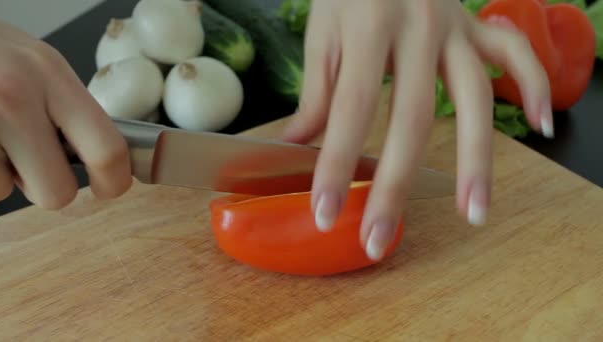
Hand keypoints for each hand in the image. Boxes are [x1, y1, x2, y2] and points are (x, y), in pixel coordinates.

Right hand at [0, 21, 131, 208]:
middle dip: (49, 185)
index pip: (107, 150)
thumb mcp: (41, 66)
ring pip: (7, 192)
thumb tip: (108, 159)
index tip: (108, 185)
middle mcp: (15, 96)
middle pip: (57, 191)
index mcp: (51, 75)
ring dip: (3, 176)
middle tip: (34, 161)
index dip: (113, 181)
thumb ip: (73, 109)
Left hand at [281, 0, 551, 259]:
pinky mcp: (480, 25)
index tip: (327, 212)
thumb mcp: (324, 31)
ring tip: (472, 213)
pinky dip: (538, 85)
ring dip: (477, 159)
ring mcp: (457, 27)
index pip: (352, 108)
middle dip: (397, 184)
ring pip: (476, 98)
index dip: (338, 164)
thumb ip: (318, 91)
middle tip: (381, 238)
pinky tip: (543, 125)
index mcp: (370, 28)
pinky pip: (516, 55)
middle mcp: (419, 28)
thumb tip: (297, 145)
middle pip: (413, 117)